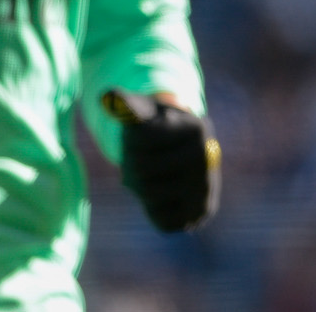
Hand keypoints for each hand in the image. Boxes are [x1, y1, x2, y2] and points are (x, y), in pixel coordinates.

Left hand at [100, 88, 220, 231]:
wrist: (188, 151)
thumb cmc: (158, 126)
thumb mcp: (145, 109)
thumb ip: (126, 104)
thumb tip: (108, 96)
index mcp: (195, 128)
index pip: (139, 138)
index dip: (129, 138)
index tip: (139, 134)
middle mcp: (207, 160)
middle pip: (140, 168)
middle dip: (129, 162)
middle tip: (136, 158)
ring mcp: (207, 189)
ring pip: (148, 194)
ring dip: (136, 184)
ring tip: (147, 174)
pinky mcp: (201, 214)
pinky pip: (160, 219)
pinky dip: (150, 207)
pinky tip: (160, 193)